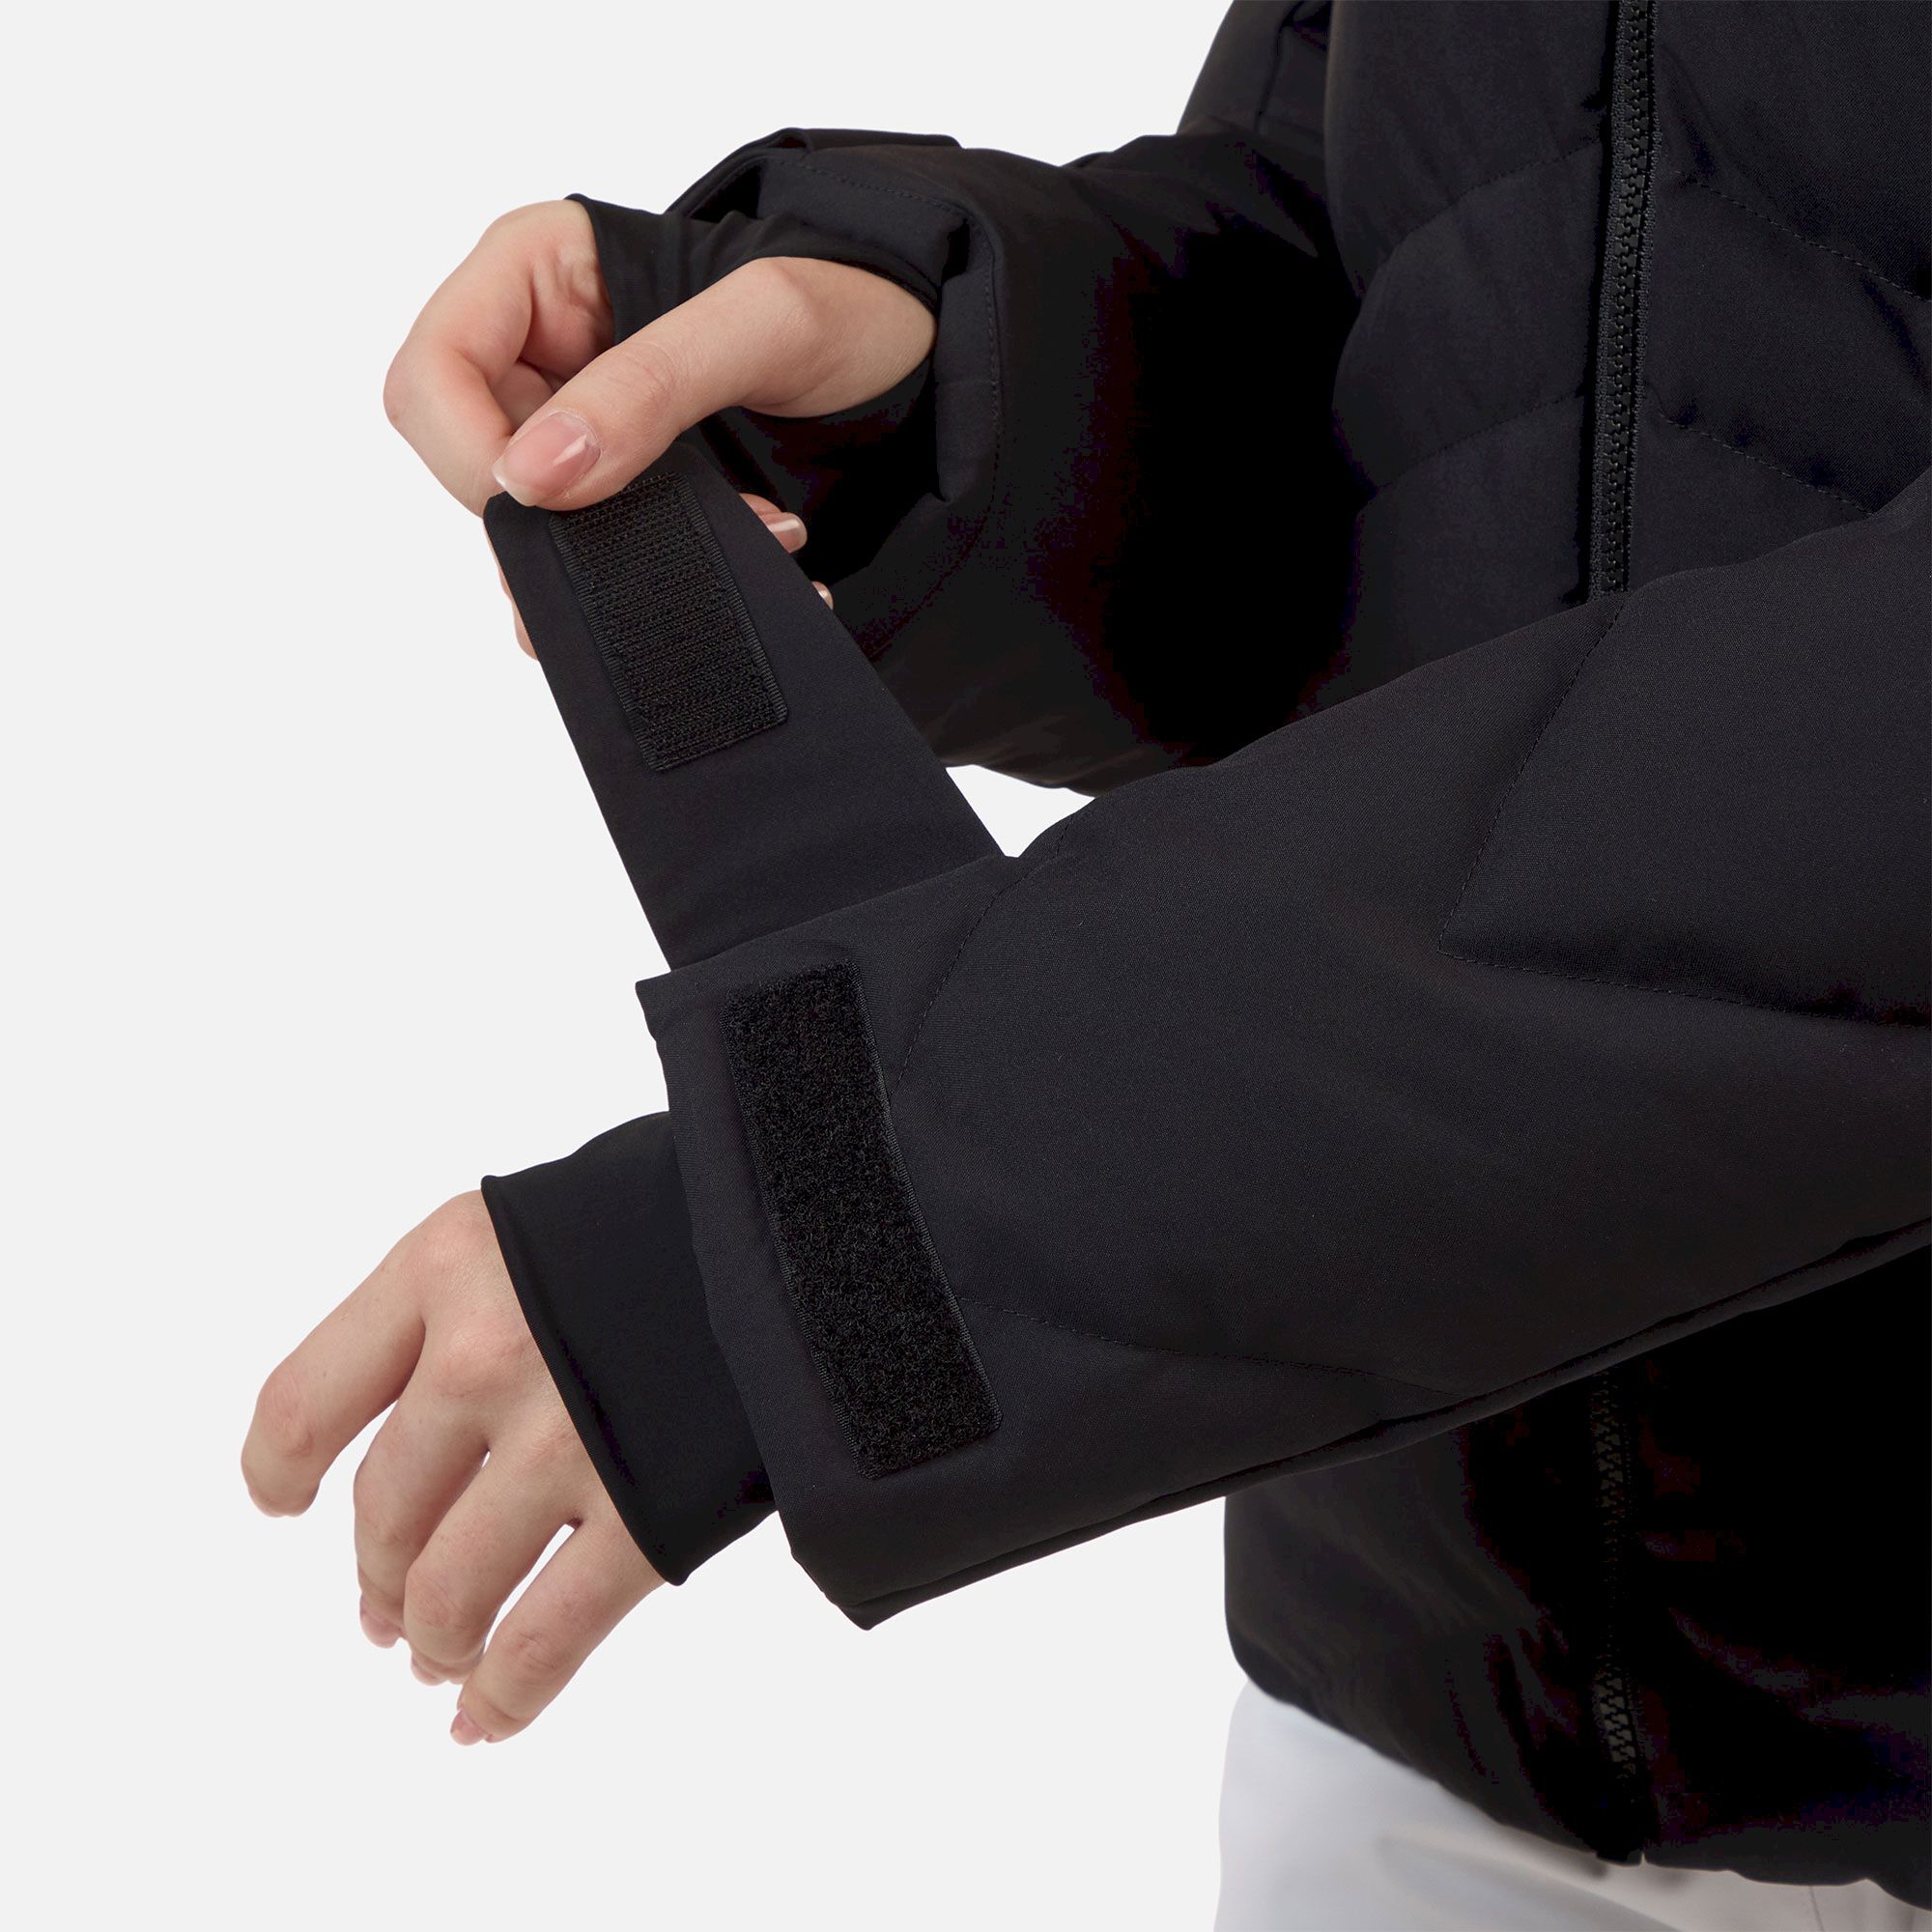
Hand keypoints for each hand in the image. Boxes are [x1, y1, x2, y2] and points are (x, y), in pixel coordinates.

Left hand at [241, 1192, 659, 1743]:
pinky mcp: (648, 1510)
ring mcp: (565, 1438)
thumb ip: (469, 1307)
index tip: (284, 1502)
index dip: (280, 1471)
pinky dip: (507, 1696)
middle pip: (385, 1515)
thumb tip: (427, 1444)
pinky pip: (546, 1637)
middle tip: (389, 1612)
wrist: (818, 1222)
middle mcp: (484, 1353)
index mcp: (448, 1266)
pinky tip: (487, 1718)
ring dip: (437, 1643)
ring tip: (442, 1660)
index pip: (305, 1399)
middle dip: (381, 1581)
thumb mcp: (543, 1220)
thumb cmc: (678, 1211)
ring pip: (452, 1592)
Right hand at [380, 199, 934, 647]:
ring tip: (757, 536)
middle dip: (565, 524)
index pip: (430, 380)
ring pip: (543, 524)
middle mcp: (539, 347)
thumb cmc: (853, 297)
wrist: (929, 345)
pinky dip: (671, 569)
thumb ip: (648, 389)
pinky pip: (611, 546)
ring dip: (632, 558)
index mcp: (537, 268)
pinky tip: (758, 552)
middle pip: (471, 466)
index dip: (472, 459)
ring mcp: (578, 420)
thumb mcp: (761, 324)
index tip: (558, 507)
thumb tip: (536, 478)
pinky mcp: (627, 481)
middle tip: (671, 539)